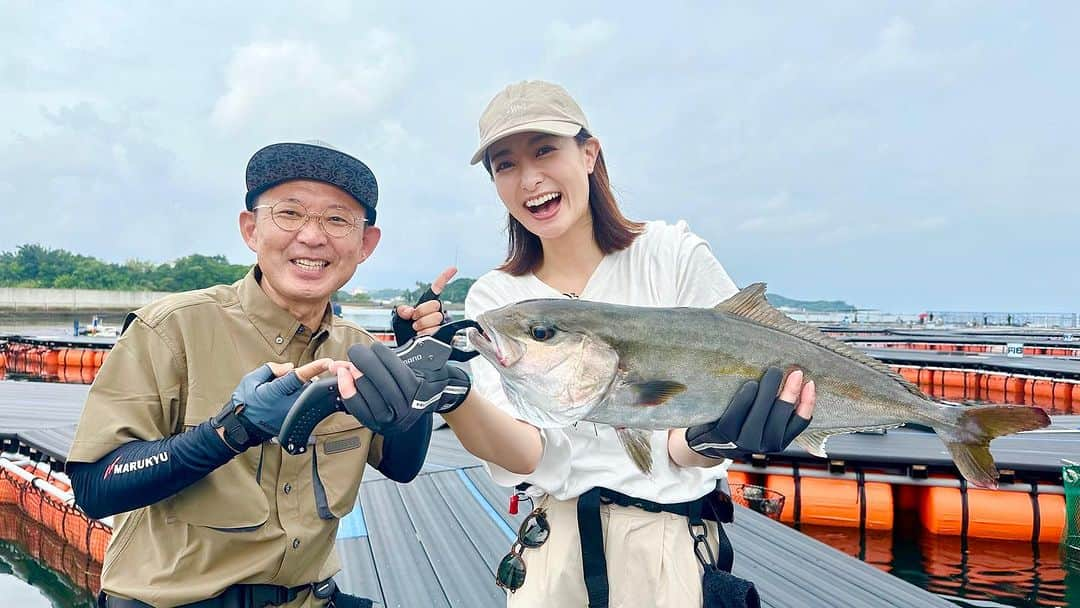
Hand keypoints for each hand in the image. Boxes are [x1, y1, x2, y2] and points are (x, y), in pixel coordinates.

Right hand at [213, 359, 331, 450]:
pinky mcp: (295, 420)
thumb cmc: (245, 402)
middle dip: (305, 378)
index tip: (329, 362)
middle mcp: (288, 404)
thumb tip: (290, 367)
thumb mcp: (251, 380)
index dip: (316, 368)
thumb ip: (272, 369)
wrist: (242, 427)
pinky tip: (287, 400)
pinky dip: (301, 398)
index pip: (300, 376)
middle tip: (287, 380)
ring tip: (285, 392)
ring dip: (303, 388)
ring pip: (308, 395)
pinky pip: (305, 405)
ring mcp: (293, 414)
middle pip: (308, 385)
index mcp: (277, 392)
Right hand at [335, 342, 470, 434]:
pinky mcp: (417, 391)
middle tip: (352, 356)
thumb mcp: (375, 390)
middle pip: (370, 392)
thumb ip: (355, 381)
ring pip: (383, 382)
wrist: (432, 388)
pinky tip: (377, 349)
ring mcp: (408, 407)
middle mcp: (394, 421)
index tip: (340, 370)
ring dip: (370, 363)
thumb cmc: (399, 388)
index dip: (346, 388)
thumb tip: (335, 367)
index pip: (358, 408)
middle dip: (358, 371)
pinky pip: (397, 371)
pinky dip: (385, 357)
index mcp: (379, 424)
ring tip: (363, 352)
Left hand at [392, 266, 456, 342]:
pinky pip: (437, 330)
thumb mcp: (398, 318)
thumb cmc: (404, 332)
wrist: (407, 346)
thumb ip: (402, 311)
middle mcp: (434, 312)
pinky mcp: (443, 334)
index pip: (436, 289)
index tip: (453, 269)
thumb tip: (409, 311)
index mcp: (425, 305)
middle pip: (435, 305)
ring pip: (436, 318)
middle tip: (414, 321)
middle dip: (421, 313)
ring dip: (423, 325)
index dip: (444, 278)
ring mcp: (439, 323)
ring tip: (417, 330)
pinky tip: (421, 335)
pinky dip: (426, 333)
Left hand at [685, 367, 814, 459]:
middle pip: (781, 416)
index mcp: (777, 442)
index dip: (807, 403)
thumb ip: (777, 408)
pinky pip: (736, 415)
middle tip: (794, 372)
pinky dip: (746, 398)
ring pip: (761, 416)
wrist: (708, 441)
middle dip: (790, 392)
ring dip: (769, 392)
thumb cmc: (740, 423)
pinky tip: (751, 385)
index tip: (810, 383)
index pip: (799, 423)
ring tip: (774, 372)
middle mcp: (762, 446)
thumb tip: (797, 379)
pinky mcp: (722, 434)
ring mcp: (742, 442)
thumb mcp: (763, 422)